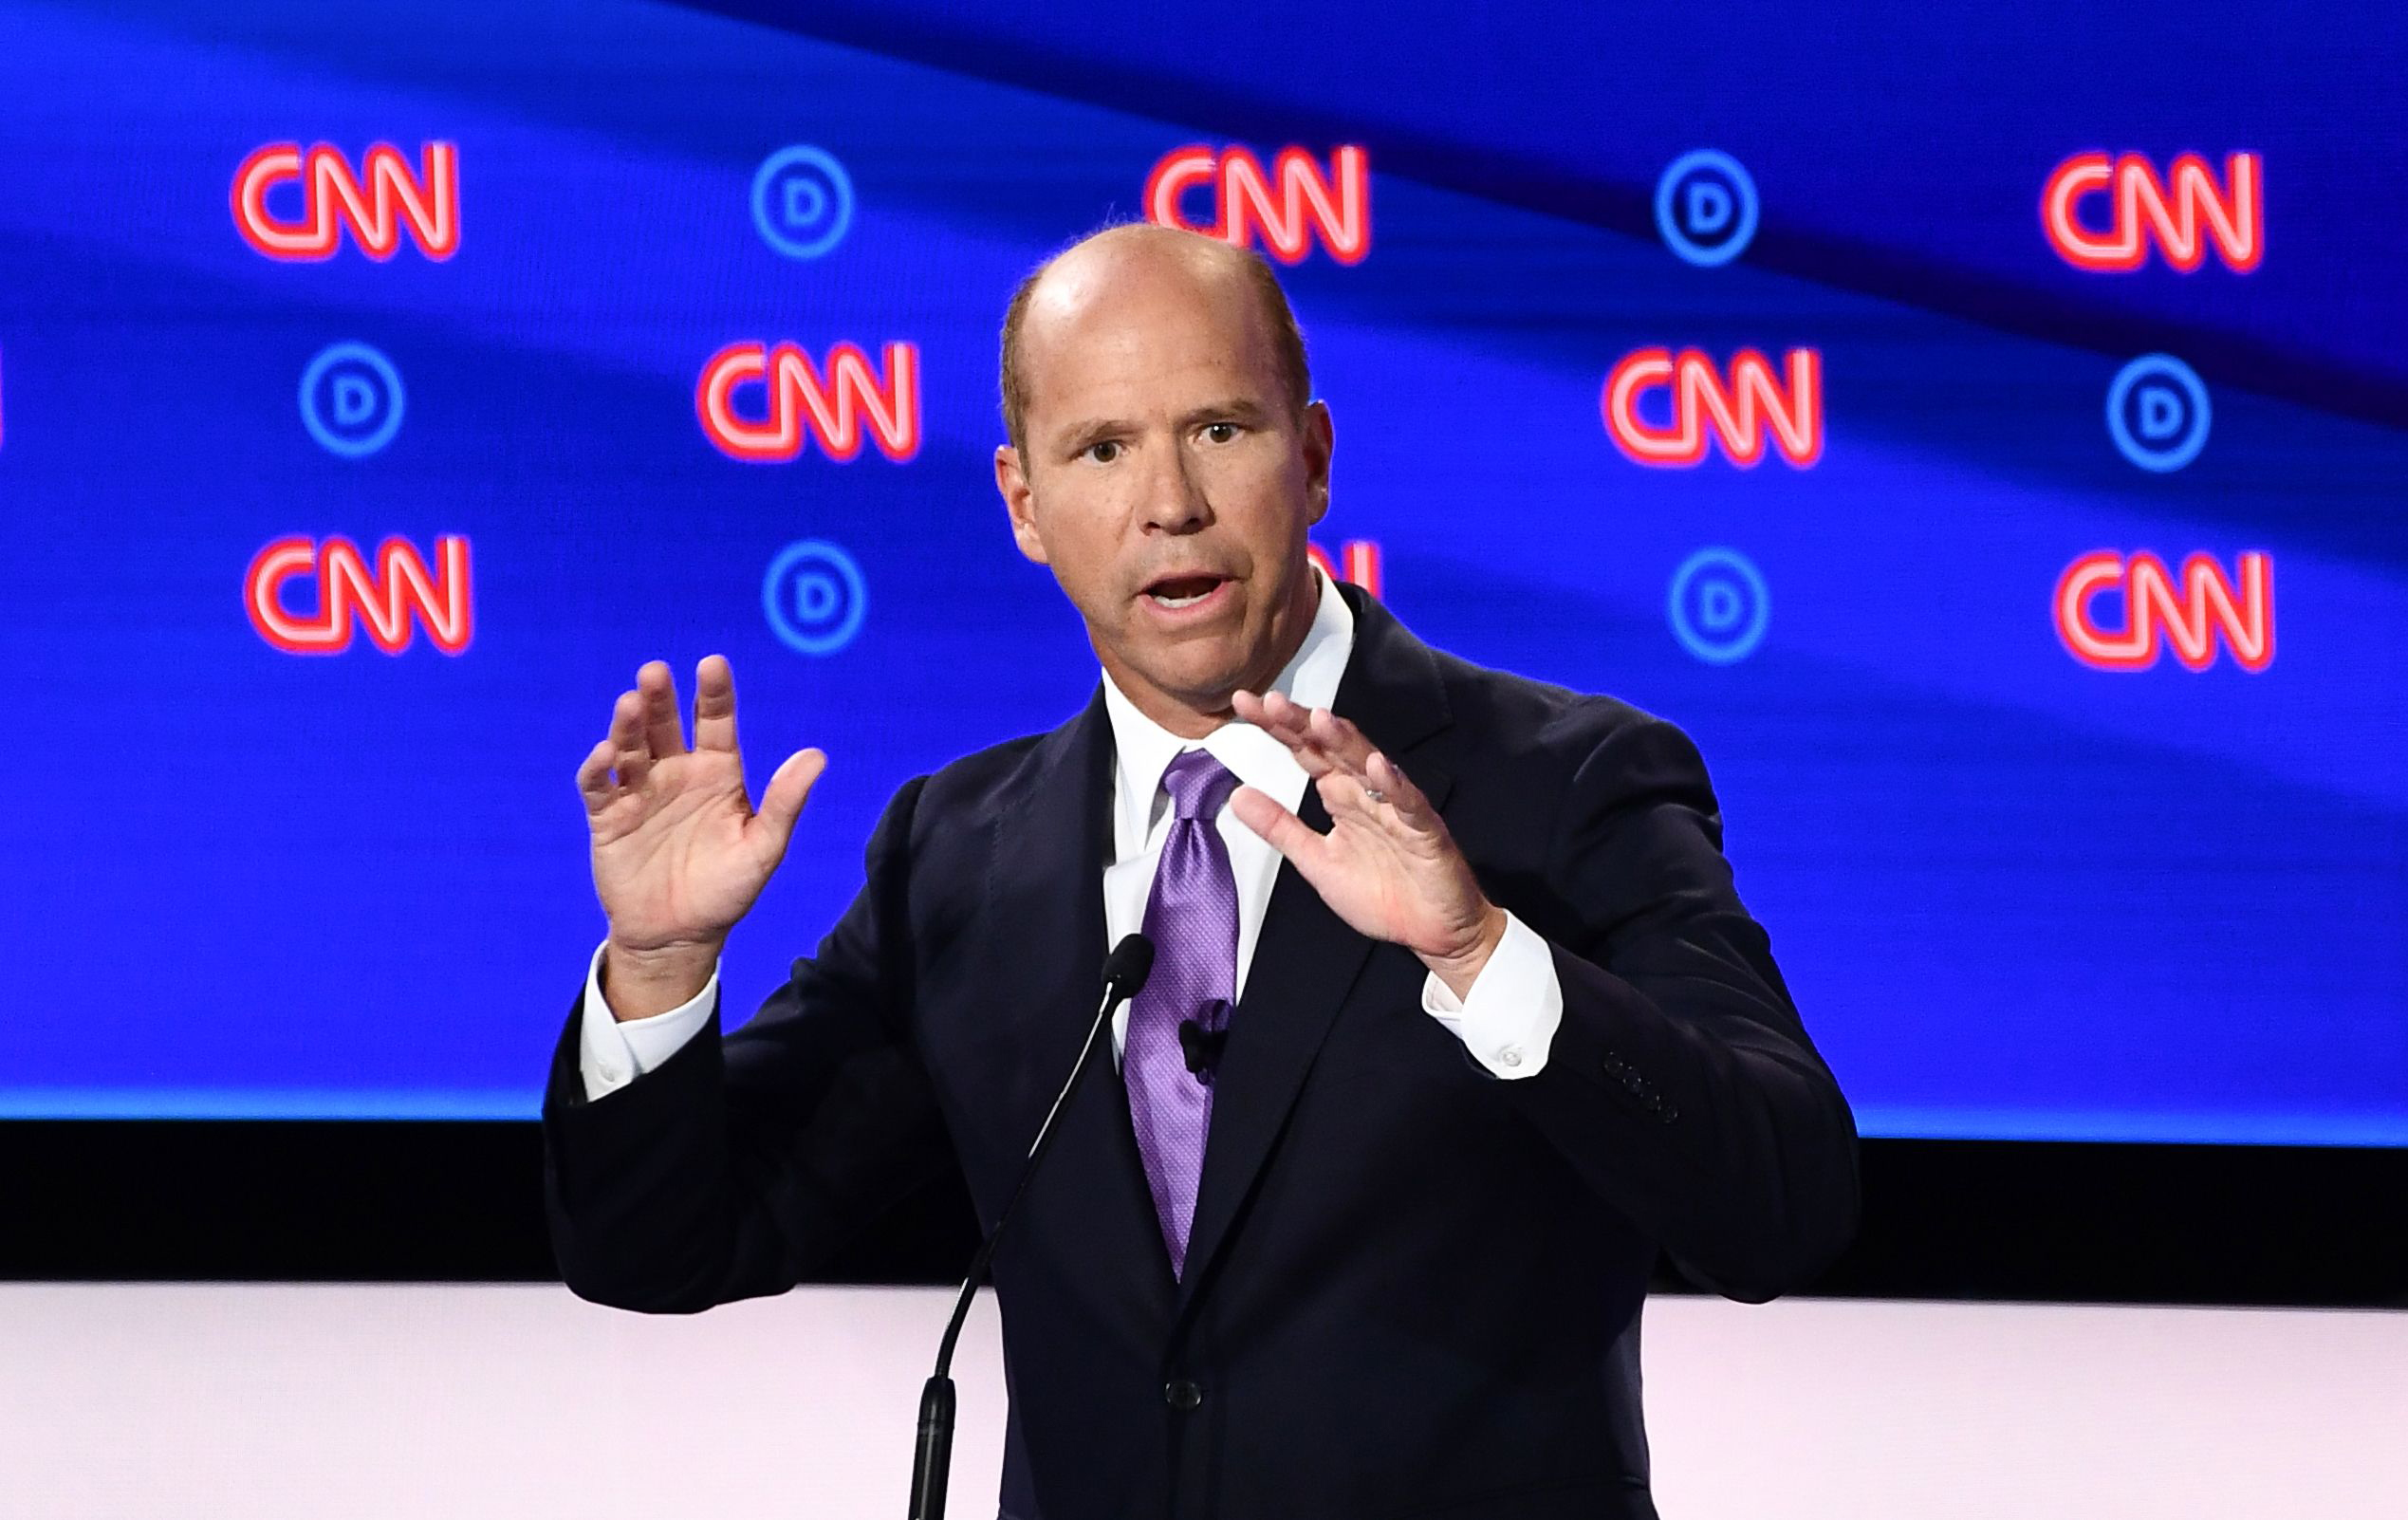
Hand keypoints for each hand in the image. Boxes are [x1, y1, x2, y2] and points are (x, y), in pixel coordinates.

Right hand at [575, 656, 825, 994]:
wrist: (680, 936)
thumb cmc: (727, 890)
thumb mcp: (764, 848)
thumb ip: (785, 802)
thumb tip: (817, 755)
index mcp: (718, 773)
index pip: (716, 722)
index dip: (714, 694)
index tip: (712, 664)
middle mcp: (677, 773)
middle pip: (666, 725)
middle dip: (660, 698)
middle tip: (654, 672)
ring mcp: (641, 792)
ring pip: (630, 747)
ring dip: (627, 725)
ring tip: (629, 704)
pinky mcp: (608, 817)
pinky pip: (599, 786)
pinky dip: (599, 767)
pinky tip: (607, 754)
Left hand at [1226, 689, 1505, 998]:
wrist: (1433, 931)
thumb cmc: (1382, 894)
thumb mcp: (1317, 861)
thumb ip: (1280, 828)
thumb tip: (1237, 795)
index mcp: (1340, 795)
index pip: (1305, 751)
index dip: (1276, 727)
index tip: (1244, 704)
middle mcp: (1367, 793)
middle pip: (1332, 747)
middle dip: (1302, 723)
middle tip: (1270, 701)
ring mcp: (1397, 809)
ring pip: (1370, 766)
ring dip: (1346, 742)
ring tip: (1320, 719)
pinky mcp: (1425, 832)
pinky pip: (1409, 805)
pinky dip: (1394, 785)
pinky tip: (1377, 767)